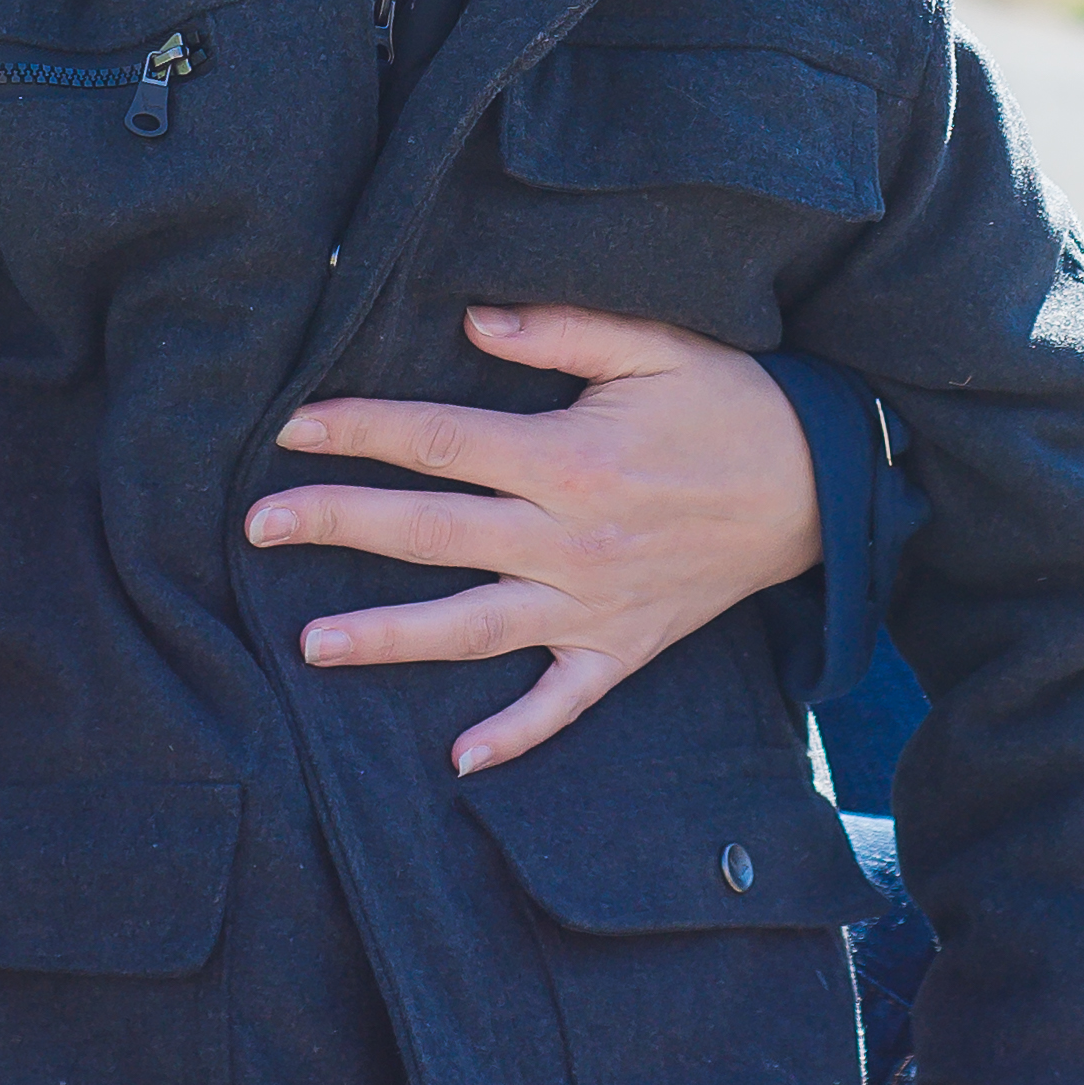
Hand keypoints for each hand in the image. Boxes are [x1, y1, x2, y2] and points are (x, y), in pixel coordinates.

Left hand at [241, 306, 821, 772]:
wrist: (826, 489)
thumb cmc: (734, 405)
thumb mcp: (657, 344)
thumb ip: (561, 330)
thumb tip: (471, 323)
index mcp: (569, 458)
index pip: (439, 443)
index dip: (359, 433)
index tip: (290, 429)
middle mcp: (570, 540)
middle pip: (431, 534)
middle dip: (338, 526)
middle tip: (258, 526)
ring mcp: (594, 606)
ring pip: (472, 630)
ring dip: (389, 639)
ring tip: (312, 645)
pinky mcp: (625, 649)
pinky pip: (562, 704)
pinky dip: (514, 736)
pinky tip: (458, 761)